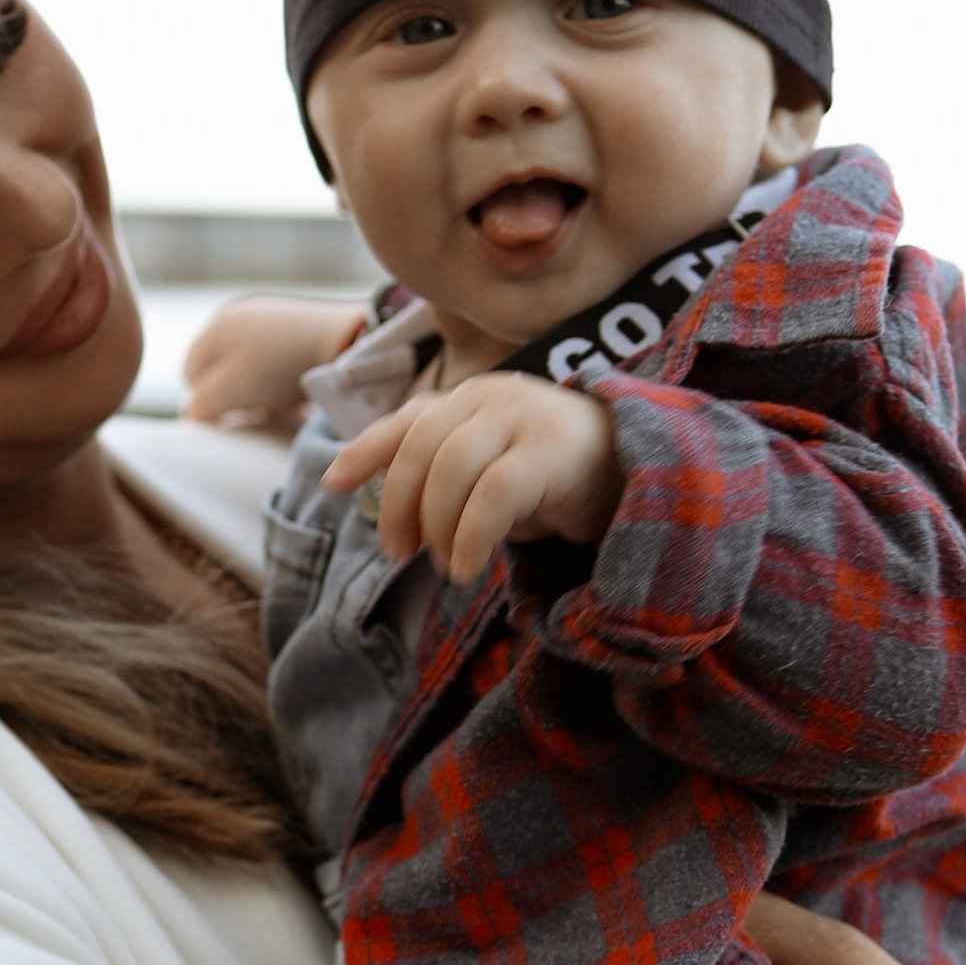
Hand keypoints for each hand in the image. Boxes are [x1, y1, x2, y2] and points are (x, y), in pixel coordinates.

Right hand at [178, 293, 369, 433]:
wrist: (347, 340)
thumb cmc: (281, 365)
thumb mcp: (232, 389)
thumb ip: (204, 402)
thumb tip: (190, 412)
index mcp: (217, 326)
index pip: (191, 372)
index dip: (205, 400)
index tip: (228, 416)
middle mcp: (240, 315)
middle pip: (222, 370)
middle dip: (234, 396)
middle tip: (256, 412)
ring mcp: (272, 318)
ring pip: (251, 368)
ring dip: (260, 392)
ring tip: (280, 404)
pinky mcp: (300, 326)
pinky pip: (278, 361)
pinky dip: (282, 379)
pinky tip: (299, 392)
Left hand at [319, 372, 619, 575]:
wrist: (635, 474)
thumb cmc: (552, 482)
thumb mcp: (488, 475)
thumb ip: (442, 478)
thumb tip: (385, 516)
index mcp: (470, 399)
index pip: (407, 421)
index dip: (364, 450)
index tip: (330, 483)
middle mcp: (492, 397)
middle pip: (420, 446)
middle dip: (398, 505)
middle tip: (399, 552)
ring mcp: (525, 417)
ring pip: (452, 467)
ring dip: (437, 525)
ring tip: (446, 564)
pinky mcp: (553, 450)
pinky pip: (494, 493)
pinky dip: (470, 536)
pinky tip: (467, 567)